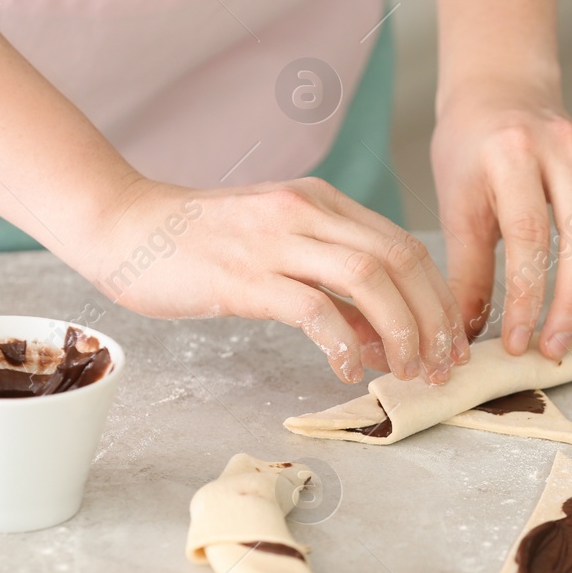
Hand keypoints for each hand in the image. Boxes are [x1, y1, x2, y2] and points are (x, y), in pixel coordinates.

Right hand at [82, 177, 468, 384]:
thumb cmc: (196, 245)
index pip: (404, 244)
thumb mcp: (276, 247)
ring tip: (407, 371)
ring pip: (370, 279)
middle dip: (434, 317)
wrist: (122, 225)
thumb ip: (329, 282)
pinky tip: (345, 369)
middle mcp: (307, 212)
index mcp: (320, 201)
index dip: (438, 296)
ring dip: (402, 331)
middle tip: (441, 364)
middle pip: (401, 259)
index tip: (449, 340)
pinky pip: (313, 308)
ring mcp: (276, 241)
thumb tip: (379, 336)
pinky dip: (342, 343)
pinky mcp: (244, 276)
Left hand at [431, 78, 571, 358]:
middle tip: (557, 346)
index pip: (527, 236)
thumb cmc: (471, 150)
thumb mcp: (456, 205)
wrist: (498, 92)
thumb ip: (467, 271)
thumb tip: (467, 337)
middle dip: (571, 299)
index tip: (521, 341)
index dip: (526, 297)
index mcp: (512, 154)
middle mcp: (564, 148)